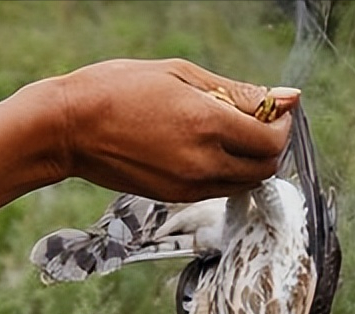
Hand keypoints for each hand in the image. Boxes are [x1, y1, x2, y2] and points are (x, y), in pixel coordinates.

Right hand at [58, 58, 295, 202]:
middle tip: (258, 121)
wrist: (68, 128)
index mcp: (207, 125)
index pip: (272, 139)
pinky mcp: (175, 198)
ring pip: (245, 182)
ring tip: (229, 132)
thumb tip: (286, 97)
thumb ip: (237, 91)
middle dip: (272, 144)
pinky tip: (207, 147)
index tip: (275, 109)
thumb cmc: (117, 89)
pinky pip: (219, 189)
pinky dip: (227, 171)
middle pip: (266, 167)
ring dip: (251, 160)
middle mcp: (203, 163)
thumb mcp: (180, 75)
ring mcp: (189, 186)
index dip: (282, 123)